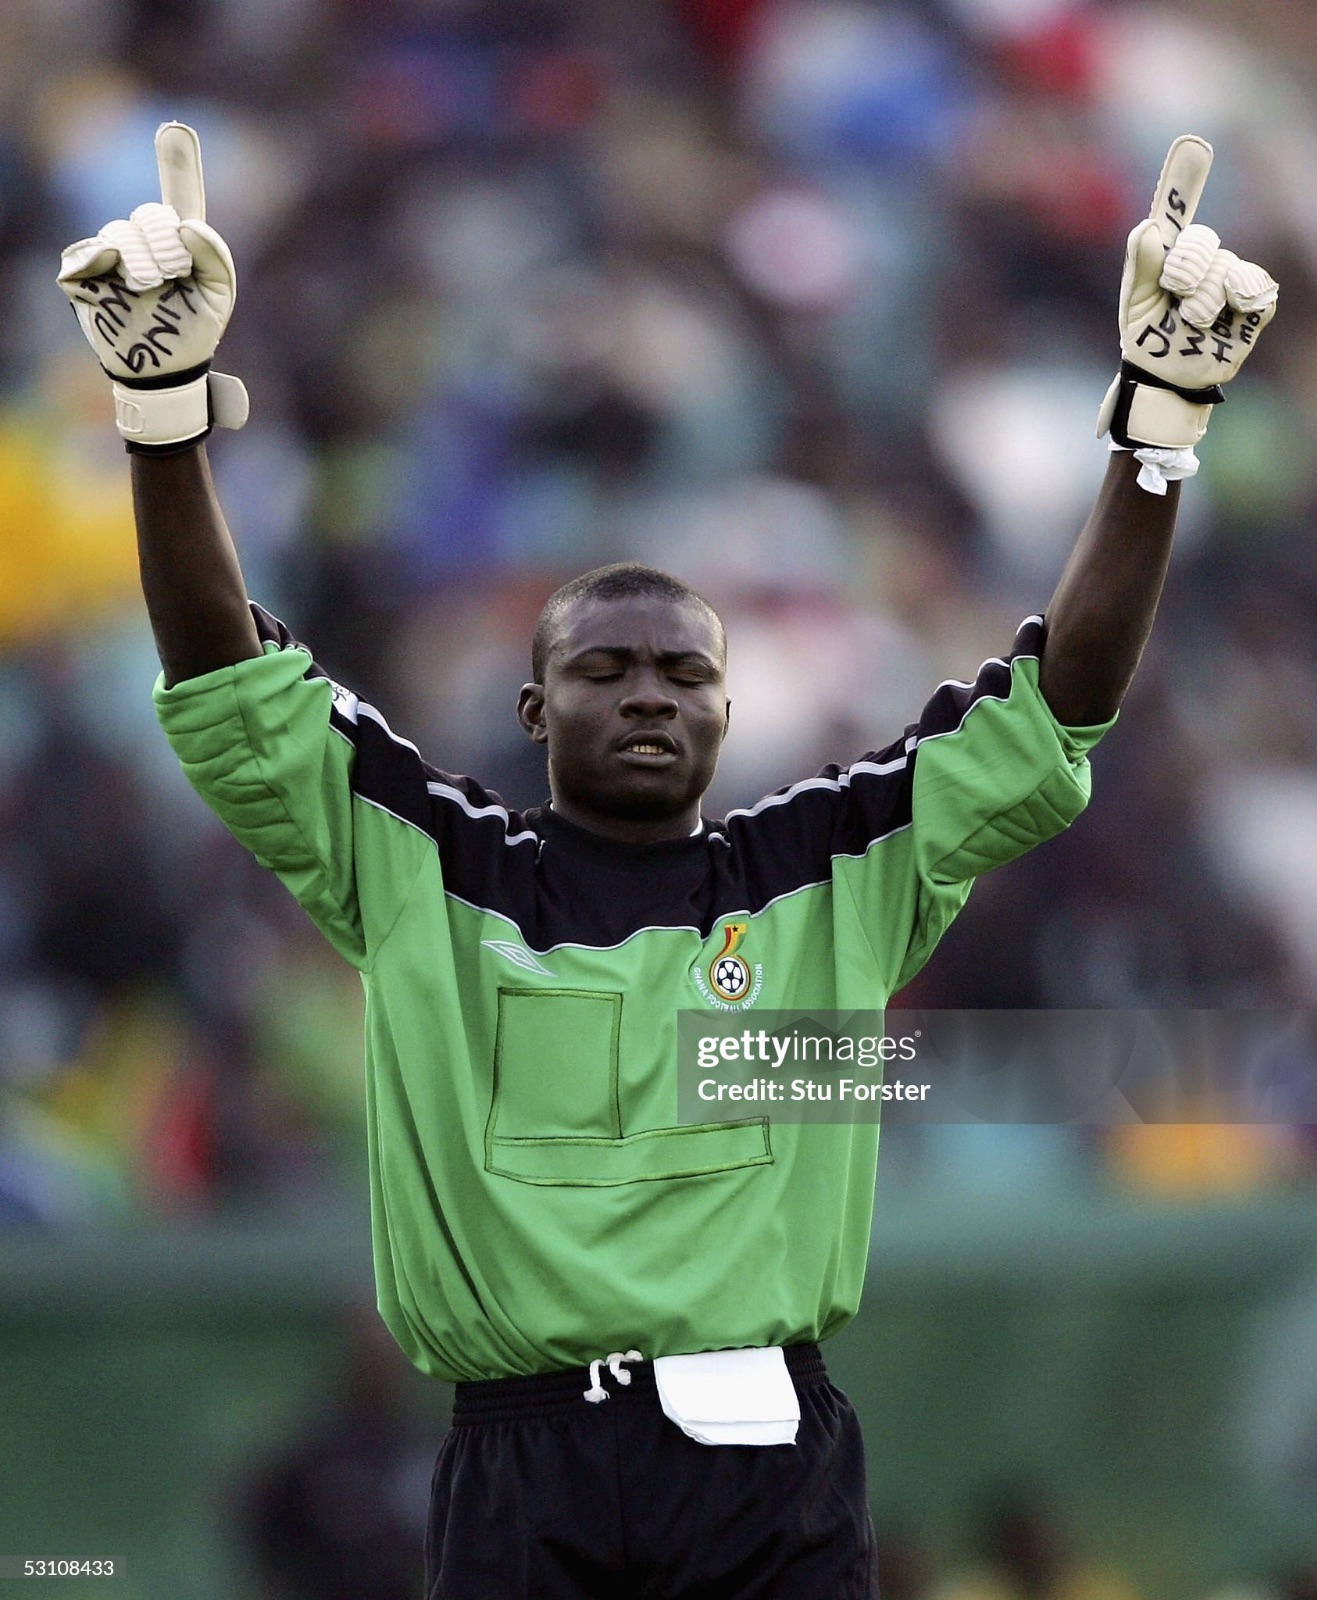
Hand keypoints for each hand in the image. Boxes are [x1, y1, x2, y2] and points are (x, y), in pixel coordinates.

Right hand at [56, 122, 247, 452]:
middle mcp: (143, 242)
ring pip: (120, 234)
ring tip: (149, 290)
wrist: (164, 370)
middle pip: (150, 216)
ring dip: (142, 263)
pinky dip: (106, 267)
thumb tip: (189, 227)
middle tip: (172, 278)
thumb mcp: (218, 297)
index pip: (179, 196)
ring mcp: (110, 255)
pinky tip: (119, 288)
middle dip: (166, 247)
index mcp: (179, 242)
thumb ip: (217, 257)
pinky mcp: (82, 272)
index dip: (178, 163)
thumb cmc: (192, 331)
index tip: (176, 130)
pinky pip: (89, 253)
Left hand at [1098, 135, 1276, 452]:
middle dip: (1184, 273)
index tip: (1193, 145)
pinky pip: (1252, 285)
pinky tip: (1223, 321)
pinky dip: (1236, 303)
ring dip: (1202, 303)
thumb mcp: (1135, 308)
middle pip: (1202, 241)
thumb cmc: (1148, 342)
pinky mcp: (1256, 299)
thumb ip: (1140, 267)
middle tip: (1174, 299)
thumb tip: (1149, 226)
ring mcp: (1232, 277)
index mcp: (1170, 255)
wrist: (1170, 380)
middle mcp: (1203, 259)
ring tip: (1191, 325)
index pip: (1178, 213)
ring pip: (1225, 269)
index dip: (1184, 180)